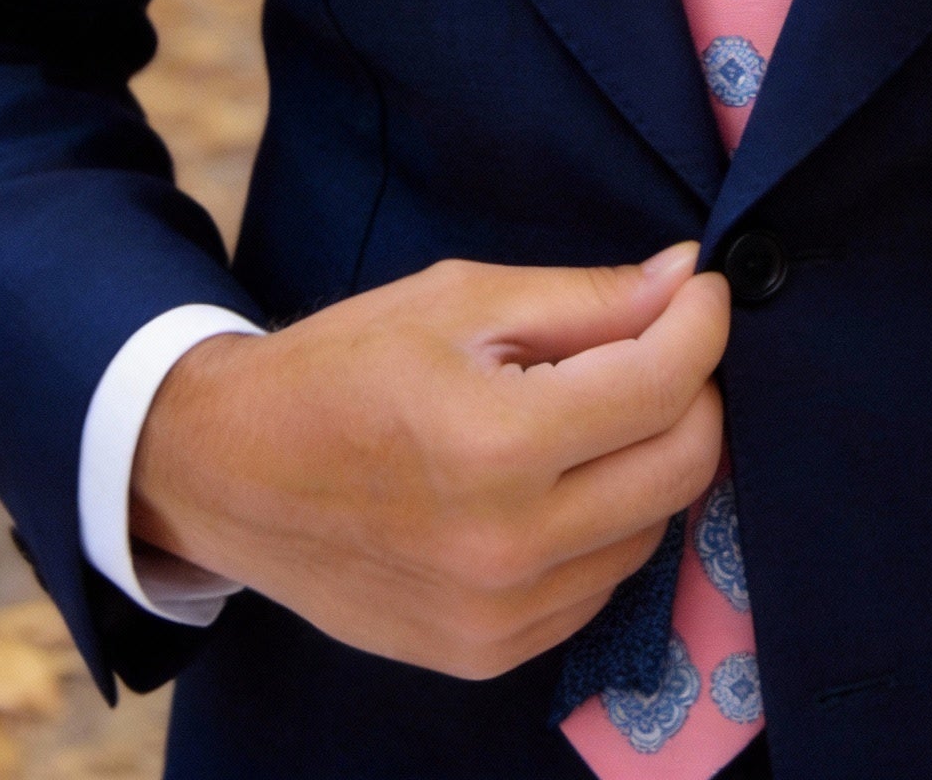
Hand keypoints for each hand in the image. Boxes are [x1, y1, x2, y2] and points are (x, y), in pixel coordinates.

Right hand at [129, 244, 728, 678]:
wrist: (229, 472)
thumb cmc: (344, 365)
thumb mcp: (461, 299)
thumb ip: (587, 297)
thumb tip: (688, 278)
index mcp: (497, 444)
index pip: (665, 384)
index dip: (702, 323)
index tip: (701, 291)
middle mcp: (508, 547)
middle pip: (684, 466)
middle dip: (694, 390)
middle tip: (661, 344)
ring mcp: (499, 616)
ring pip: (652, 529)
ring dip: (650, 458)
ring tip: (594, 408)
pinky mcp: (488, 654)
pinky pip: (600, 583)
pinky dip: (607, 522)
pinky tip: (559, 477)